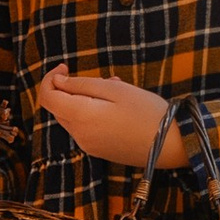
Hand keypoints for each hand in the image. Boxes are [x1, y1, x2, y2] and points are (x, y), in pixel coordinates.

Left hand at [36, 65, 186, 168]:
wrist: (172, 145)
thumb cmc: (147, 112)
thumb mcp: (115, 89)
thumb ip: (81, 85)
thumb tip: (57, 82)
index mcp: (81, 117)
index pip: (47, 97)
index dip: (50, 78)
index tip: (65, 67)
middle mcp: (79, 135)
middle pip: (59, 108)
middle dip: (70, 89)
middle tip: (100, 79)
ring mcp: (89, 146)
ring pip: (72, 118)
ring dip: (83, 101)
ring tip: (114, 91)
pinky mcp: (99, 152)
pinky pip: (85, 129)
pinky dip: (92, 114)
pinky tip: (117, 109)